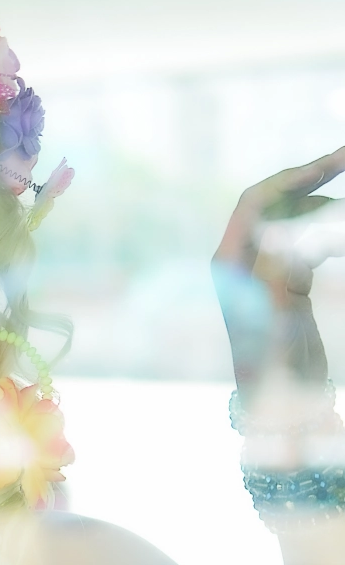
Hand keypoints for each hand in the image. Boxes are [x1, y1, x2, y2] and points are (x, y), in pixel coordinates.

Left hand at [213, 148, 344, 391]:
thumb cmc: (272, 360)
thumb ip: (277, 267)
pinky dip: (331, 230)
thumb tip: (287, 229)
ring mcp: (266, 270)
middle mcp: (243, 259)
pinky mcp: (289, 283)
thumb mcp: (273, 311)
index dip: (294, 176)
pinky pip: (311, 241)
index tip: (334, 163)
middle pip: (279, 202)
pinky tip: (344, 232)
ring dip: (327, 206)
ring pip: (299, 220)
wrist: (282, 401)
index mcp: (230, 259)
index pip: (258, 200)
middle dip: (314, 180)